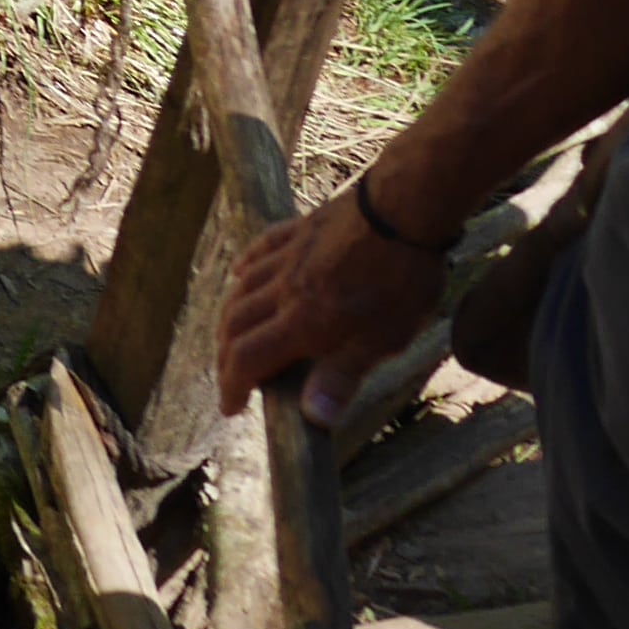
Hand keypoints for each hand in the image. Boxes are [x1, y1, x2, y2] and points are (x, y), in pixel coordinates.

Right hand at [216, 189, 445, 421]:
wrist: (401, 210)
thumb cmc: (401, 280)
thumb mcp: (384, 340)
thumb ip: (343, 376)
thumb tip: (313, 418)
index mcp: (302, 322)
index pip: (249, 358)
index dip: (233, 385)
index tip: (229, 406)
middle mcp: (283, 291)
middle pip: (235, 325)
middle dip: (226, 356)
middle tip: (231, 376)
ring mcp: (286, 258)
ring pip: (240, 290)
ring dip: (230, 317)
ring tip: (232, 335)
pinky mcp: (296, 232)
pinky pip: (257, 252)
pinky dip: (243, 270)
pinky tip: (240, 274)